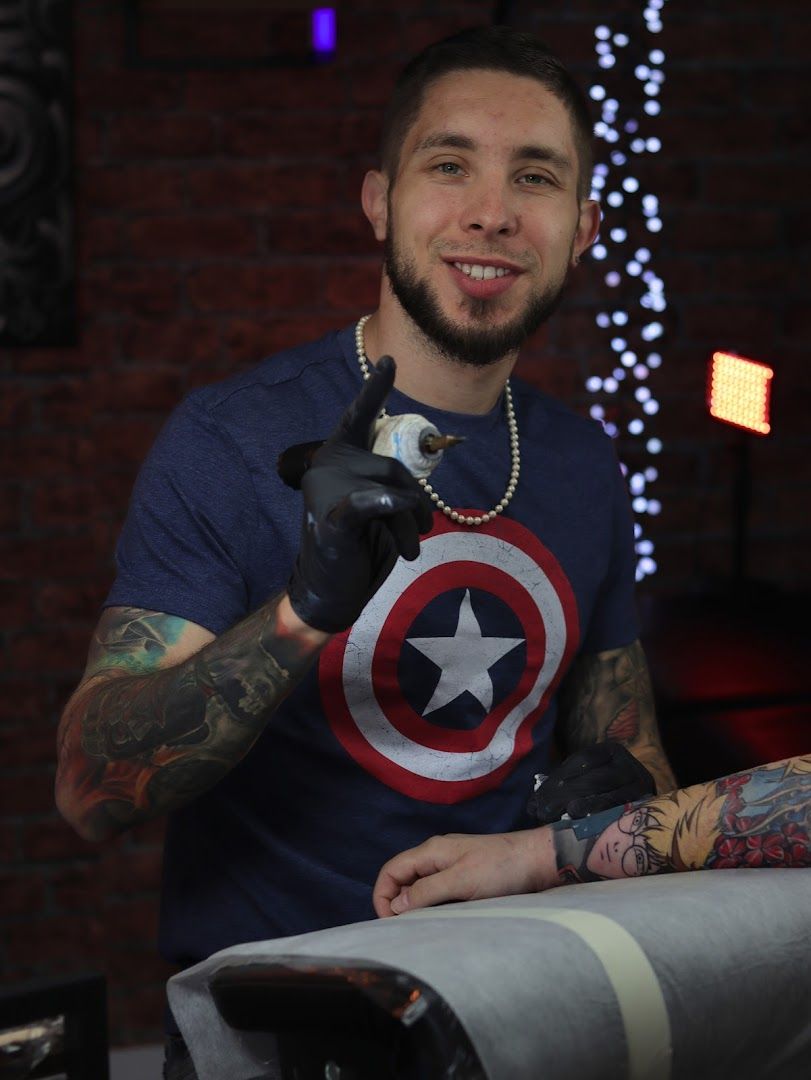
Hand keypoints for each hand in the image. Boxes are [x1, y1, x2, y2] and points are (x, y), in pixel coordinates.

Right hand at [286, 356, 432, 632]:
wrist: (330, 590)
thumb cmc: (359, 543)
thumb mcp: (380, 504)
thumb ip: (391, 483)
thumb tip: (410, 494)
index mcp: (338, 455)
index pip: (359, 416)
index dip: (375, 389)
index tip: (390, 360)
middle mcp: (328, 465)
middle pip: (396, 468)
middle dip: (417, 504)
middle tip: (420, 533)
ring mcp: (326, 492)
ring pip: (394, 494)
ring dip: (410, 528)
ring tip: (409, 550)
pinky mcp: (331, 523)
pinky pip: (362, 507)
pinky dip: (377, 507)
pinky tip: (386, 504)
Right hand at [373, 829, 556, 917]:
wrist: (539, 861)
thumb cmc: (502, 868)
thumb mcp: (462, 880)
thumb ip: (427, 891)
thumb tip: (397, 906)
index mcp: (431, 851)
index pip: (391, 870)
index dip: (382, 896)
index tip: (388, 923)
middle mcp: (437, 856)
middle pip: (403, 879)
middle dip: (396, 903)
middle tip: (405, 930)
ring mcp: (451, 866)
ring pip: (420, 887)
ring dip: (416, 907)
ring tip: (423, 928)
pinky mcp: (465, 877)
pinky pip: (438, 891)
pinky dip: (433, 906)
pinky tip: (441, 920)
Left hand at [527, 741, 654, 823]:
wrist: (650, 810)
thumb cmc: (606, 795)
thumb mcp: (587, 781)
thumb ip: (563, 786)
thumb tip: (532, 805)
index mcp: (611, 751)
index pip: (581, 760)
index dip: (558, 777)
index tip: (537, 797)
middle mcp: (628, 763)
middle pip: (592, 777)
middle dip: (563, 794)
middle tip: (541, 811)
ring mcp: (641, 783)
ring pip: (606, 793)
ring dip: (578, 805)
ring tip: (557, 815)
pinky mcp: (648, 803)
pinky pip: (620, 809)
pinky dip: (598, 814)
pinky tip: (581, 820)